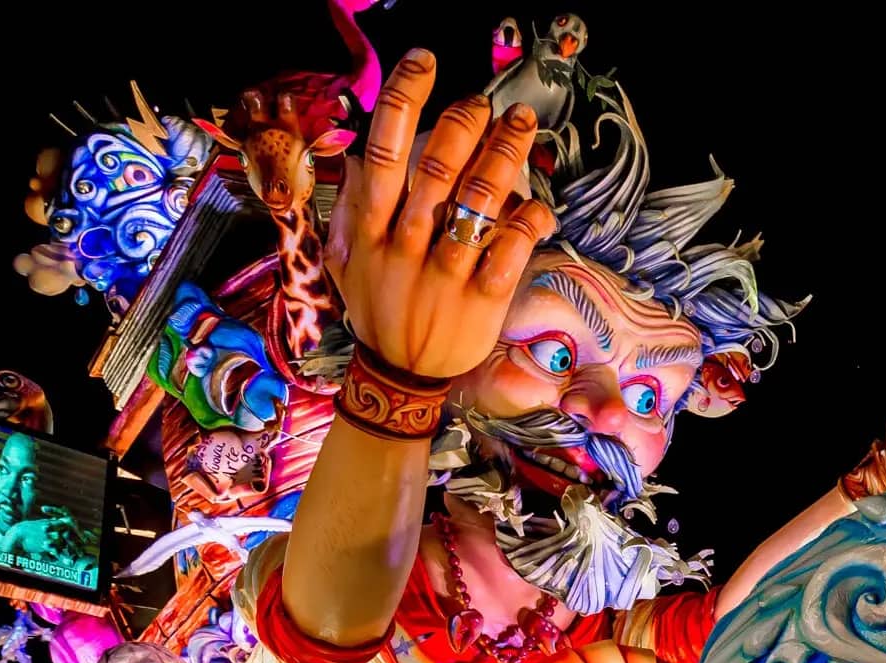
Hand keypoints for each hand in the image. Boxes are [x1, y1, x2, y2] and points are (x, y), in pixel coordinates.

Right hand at [325, 51, 554, 377]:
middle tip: (489, 104)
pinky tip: (539, 205)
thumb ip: (352, 206)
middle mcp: (405, 245)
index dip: (405, 98)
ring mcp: (445, 274)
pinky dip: (528, 222)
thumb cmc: (376, 308)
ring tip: (522, 126)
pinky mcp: (481, 303)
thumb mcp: (347, 258)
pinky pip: (511, 251)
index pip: (384, 149)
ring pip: (479, 203)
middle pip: (438, 167)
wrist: (397, 377)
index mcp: (369, 227)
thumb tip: (360, 154)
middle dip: (467, 123)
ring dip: (506, 157)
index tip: (425, 63)